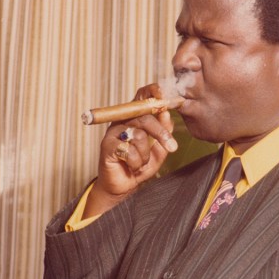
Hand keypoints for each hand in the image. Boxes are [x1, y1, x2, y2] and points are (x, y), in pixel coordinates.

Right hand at [83, 83, 177, 217]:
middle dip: (161, 133)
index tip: (165, 97)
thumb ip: (164, 131)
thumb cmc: (139, 165)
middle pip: (144, 117)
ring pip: (139, 135)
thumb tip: (166, 112)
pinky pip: (129, 150)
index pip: (142, 96)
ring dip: (145, 155)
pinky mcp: (107, 145)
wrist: (123, 186)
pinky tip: (130, 166)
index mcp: (135, 117)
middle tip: (172, 147)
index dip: (153, 91)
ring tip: (140, 162)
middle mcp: (123, 120)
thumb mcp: (159, 149)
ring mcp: (113, 132)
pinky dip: (135, 162)